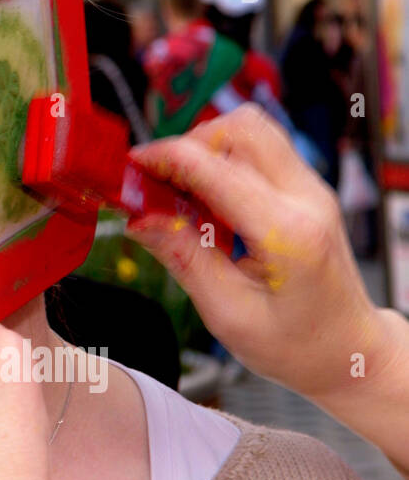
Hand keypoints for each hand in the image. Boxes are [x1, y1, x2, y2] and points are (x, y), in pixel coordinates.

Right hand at [123, 103, 383, 402]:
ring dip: (207, 149)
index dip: (163, 158)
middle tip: (157, 182)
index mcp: (288, 232)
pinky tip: (205, 202)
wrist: (349, 352)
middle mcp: (307, 198)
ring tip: (181, 193)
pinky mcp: (305, 190)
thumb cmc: (297, 345)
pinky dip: (222, 161)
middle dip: (189, 144)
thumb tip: (139, 218)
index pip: (215, 168)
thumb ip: (183, 258)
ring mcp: (310, 190)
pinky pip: (259, 151)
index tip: (130, 169)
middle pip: (241, 127)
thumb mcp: (227, 314)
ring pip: (251, 130)